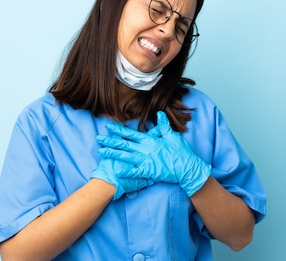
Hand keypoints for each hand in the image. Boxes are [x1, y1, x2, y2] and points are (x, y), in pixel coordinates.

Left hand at [97, 111, 211, 196]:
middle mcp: (145, 150)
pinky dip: (125, 171)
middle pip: (124, 144)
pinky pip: (134, 172)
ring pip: (125, 156)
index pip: (131, 134)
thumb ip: (164, 126)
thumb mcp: (173, 136)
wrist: (187, 168)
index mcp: (150, 141)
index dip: (119, 130)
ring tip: (101, 152)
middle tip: (98, 138)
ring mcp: (146, 161)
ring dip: (113, 154)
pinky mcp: (149, 171)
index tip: (109, 127)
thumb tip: (160, 113)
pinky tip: (116, 171)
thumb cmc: (181, 152)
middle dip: (110, 141)